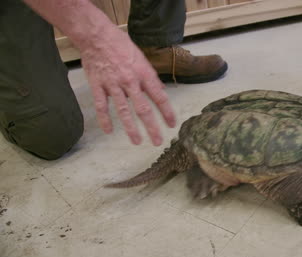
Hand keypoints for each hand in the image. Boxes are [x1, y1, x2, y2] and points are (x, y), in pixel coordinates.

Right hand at [79, 27, 175, 145]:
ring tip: (137, 141)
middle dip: (151, 127)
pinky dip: (104, 119)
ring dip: (130, 128)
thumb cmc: (120, 45)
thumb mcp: (141, 57)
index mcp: (143, 73)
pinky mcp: (98, 85)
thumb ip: (150, 76)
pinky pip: (102, 106)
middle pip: (143, 108)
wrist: (96, 36)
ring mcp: (113, 84)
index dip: (166, 112)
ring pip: (123, 111)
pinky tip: (108, 131)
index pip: (159, 96)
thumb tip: (160, 90)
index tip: (171, 124)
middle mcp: (130, 81)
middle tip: (157, 141)